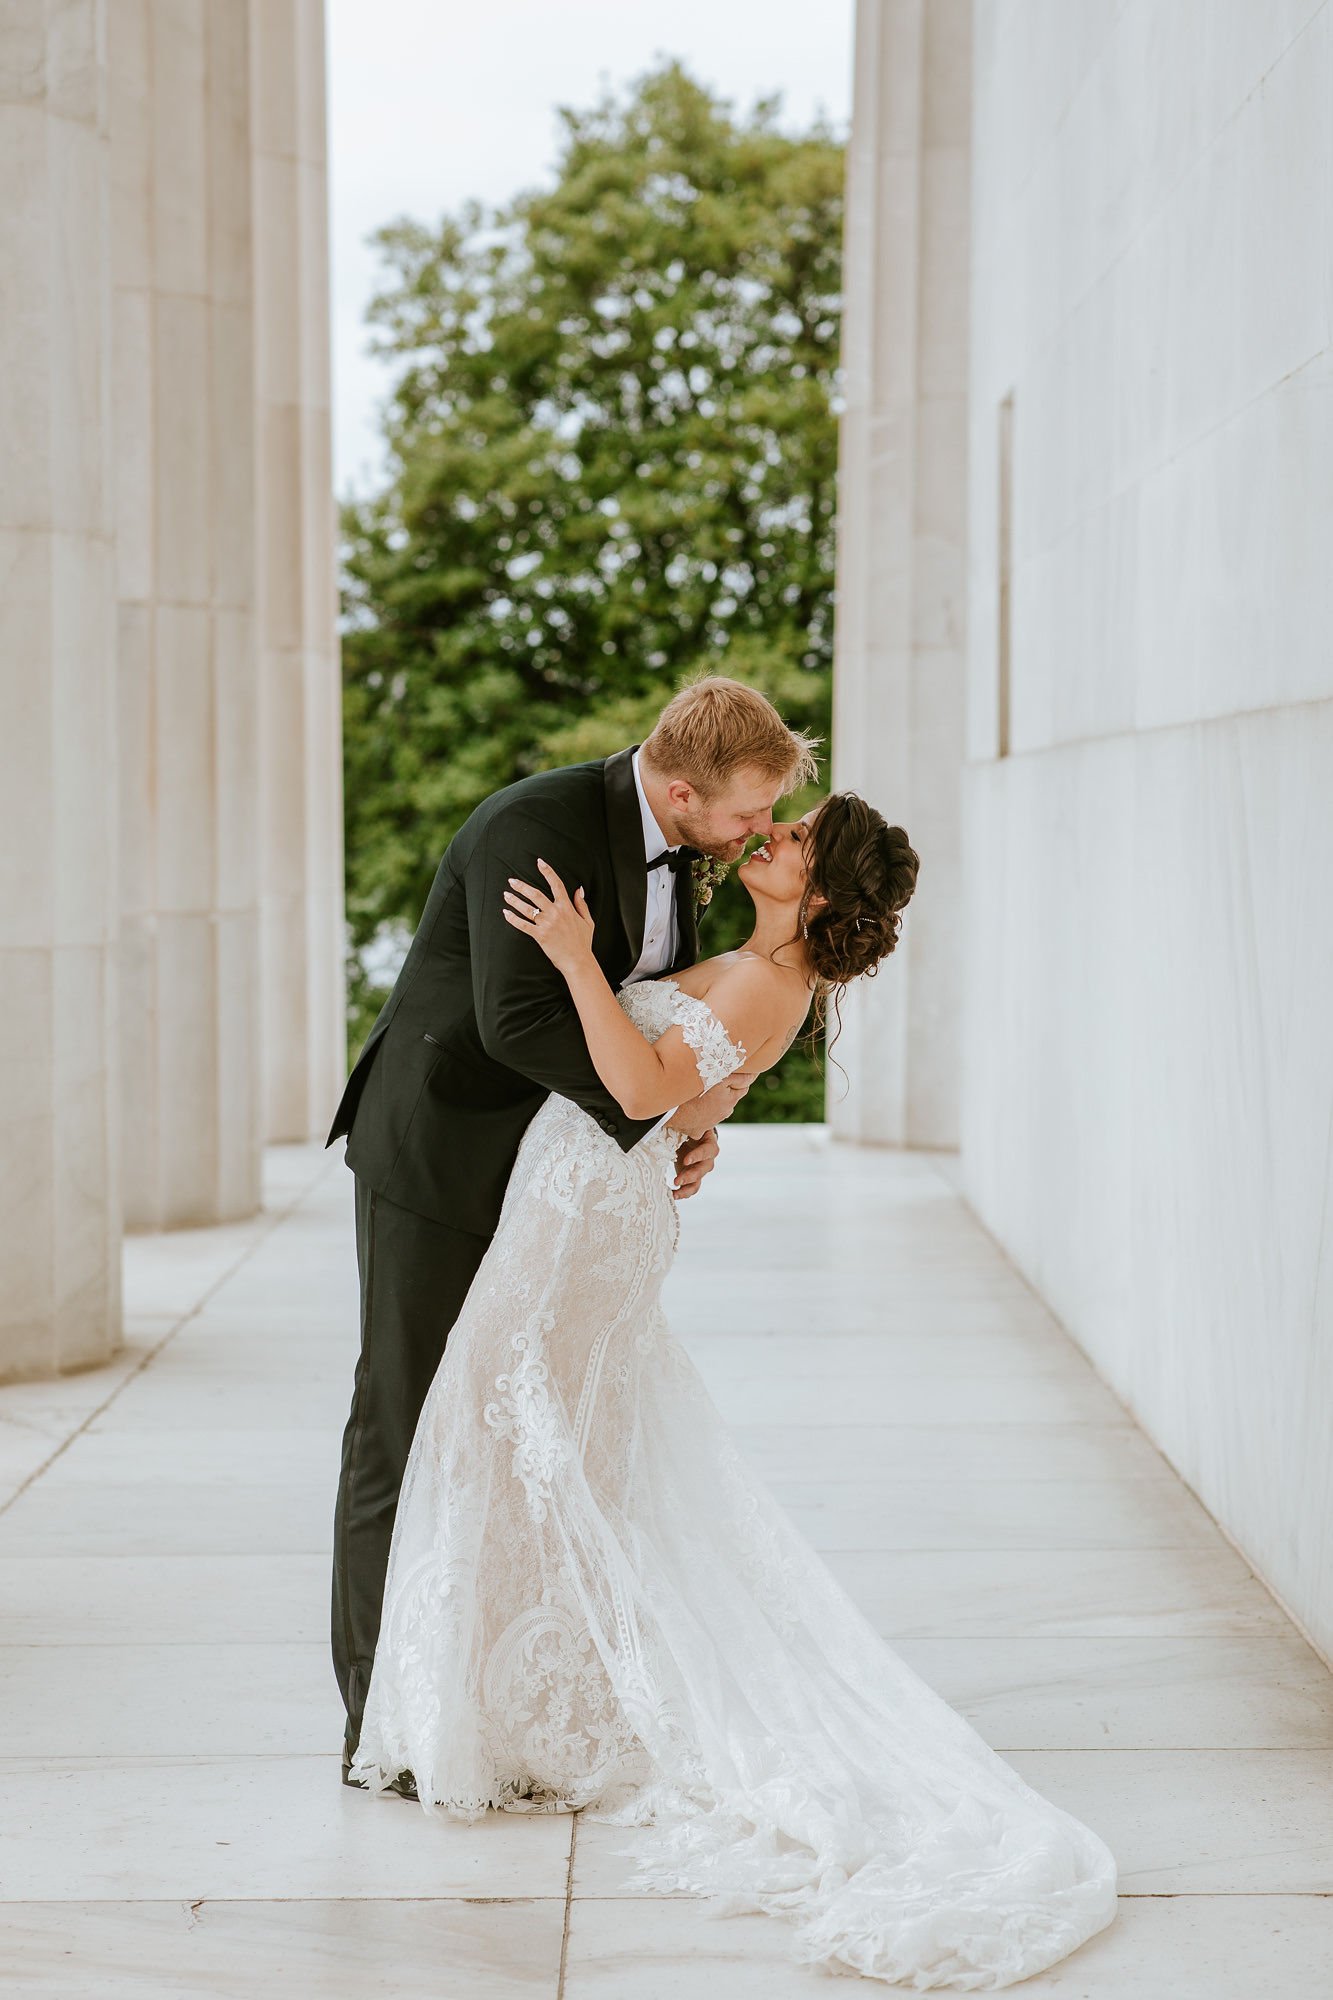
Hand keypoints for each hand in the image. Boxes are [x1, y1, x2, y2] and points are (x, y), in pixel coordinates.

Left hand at [502, 859, 594, 973]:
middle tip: (511, 881)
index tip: (540, 862)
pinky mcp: (540, 936)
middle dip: (522, 886)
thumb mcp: (588, 921)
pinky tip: (506, 913)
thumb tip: (579, 889)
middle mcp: (555, 913)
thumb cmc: (583, 942)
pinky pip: (523, 925)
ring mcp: (547, 924)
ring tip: (506, 895)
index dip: (548, 872)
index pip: (556, 884)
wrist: (578, 961)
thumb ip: (582, 904)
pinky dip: (513, 919)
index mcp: (567, 907)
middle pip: (535, 894)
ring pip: (527, 908)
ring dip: (514, 901)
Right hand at [668, 1071, 754, 1139]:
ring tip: (700, 1093)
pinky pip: (700, 1122)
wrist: (670, 1108)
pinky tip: (692, 1108)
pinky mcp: (696, 1131)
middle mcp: (723, 1114)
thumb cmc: (694, 1089)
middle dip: (725, 1090)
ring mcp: (709, 1124)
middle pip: (729, 1099)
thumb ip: (739, 1078)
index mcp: (730, 1101)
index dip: (740, 1077)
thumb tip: (754, 1076)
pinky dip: (698, 1115)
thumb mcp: (719, 1078)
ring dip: (712, 1102)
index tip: (734, 1071)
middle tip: (714, 1079)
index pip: (743, 1086)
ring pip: (715, 1110)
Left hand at [672, 1126, 718, 1199]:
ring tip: (675, 1190)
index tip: (685, 1160)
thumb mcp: (683, 1121)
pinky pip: (692, 1187)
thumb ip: (676, 1121)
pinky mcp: (693, 1175)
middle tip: (677, 1179)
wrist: (686, 1130)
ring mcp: (700, 1166)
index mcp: (707, 1140)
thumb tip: (659, 1117)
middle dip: (691, 1175)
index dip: (698, 1156)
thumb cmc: (685, 1124)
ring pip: (699, 1179)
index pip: (709, 1149)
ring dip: (687, 1186)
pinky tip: (673, 1195)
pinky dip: (683, 1192)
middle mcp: (707, 1155)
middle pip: (705, 1167)